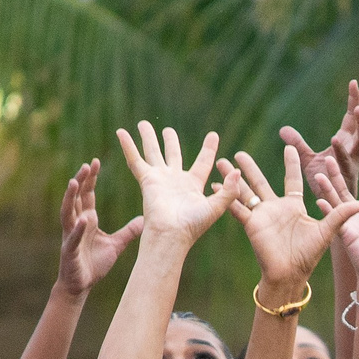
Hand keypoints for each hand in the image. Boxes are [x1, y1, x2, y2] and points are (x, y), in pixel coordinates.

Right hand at [55, 158, 141, 296]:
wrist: (81, 286)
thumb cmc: (95, 264)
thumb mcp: (117, 245)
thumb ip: (129, 231)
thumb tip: (145, 220)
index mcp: (87, 219)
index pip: (87, 194)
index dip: (91, 178)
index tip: (95, 161)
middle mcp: (76, 223)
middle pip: (76, 197)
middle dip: (80, 180)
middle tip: (86, 164)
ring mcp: (71, 236)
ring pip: (67, 212)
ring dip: (70, 197)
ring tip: (74, 182)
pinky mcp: (69, 250)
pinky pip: (74, 238)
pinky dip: (78, 229)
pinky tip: (82, 220)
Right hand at [115, 121, 230, 245]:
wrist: (171, 234)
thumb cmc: (193, 225)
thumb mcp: (217, 207)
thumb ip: (229, 190)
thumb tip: (237, 171)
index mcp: (193, 184)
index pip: (203, 162)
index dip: (208, 149)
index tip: (213, 135)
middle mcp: (175, 179)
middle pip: (172, 154)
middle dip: (169, 141)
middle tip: (167, 130)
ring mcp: (159, 179)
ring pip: (152, 152)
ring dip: (148, 137)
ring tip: (143, 124)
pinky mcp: (146, 180)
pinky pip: (135, 159)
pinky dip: (128, 146)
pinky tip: (121, 132)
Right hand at [220, 144, 358, 297]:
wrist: (290, 275)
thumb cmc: (308, 256)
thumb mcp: (326, 231)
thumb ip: (341, 214)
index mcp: (293, 206)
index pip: (292, 179)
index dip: (291, 163)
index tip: (290, 146)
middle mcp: (275, 208)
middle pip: (260, 181)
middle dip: (249, 167)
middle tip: (238, 152)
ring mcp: (261, 216)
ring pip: (244, 191)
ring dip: (233, 177)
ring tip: (221, 161)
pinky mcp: (252, 224)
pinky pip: (236, 208)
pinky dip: (225, 197)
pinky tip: (214, 186)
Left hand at [277, 79, 358, 197]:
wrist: (327, 208)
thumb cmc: (323, 184)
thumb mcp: (307, 160)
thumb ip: (297, 144)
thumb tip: (283, 129)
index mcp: (347, 142)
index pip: (354, 117)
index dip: (355, 100)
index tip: (354, 82)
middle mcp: (354, 150)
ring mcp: (353, 162)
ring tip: (357, 109)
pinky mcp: (347, 176)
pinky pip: (346, 161)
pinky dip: (340, 151)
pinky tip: (334, 140)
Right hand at [308, 153, 358, 295]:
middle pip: (346, 189)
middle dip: (338, 174)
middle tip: (330, 157)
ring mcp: (350, 223)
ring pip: (336, 201)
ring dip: (327, 188)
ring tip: (318, 173)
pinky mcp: (345, 234)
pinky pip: (334, 219)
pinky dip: (326, 210)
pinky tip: (318, 201)